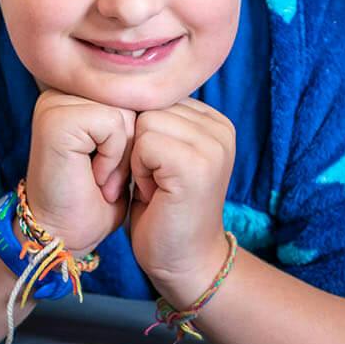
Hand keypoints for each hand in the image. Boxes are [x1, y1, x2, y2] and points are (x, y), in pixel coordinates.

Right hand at [22, 89, 135, 254]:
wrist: (68, 234)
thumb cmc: (98, 197)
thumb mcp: (125, 146)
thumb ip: (135, 113)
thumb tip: (169, 88)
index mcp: (78, 90)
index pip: (135, 92)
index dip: (140, 134)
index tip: (120, 168)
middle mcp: (63, 89)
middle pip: (132, 99)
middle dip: (133, 144)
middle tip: (111, 178)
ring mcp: (56, 102)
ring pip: (125, 111)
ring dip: (125, 154)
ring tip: (104, 179)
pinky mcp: (57, 118)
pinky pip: (112, 124)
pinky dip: (113, 157)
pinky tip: (96, 178)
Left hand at [125, 99, 236, 302]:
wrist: (184, 262)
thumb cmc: (164, 210)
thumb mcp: (163, 154)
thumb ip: (158, 119)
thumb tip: (123, 82)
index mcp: (214, 120)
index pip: (156, 96)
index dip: (142, 134)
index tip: (157, 169)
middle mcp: (221, 127)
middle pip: (148, 106)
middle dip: (139, 145)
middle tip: (156, 181)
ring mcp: (213, 145)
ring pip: (144, 123)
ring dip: (137, 159)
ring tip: (156, 186)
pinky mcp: (197, 165)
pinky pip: (144, 144)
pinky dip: (138, 171)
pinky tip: (155, 194)